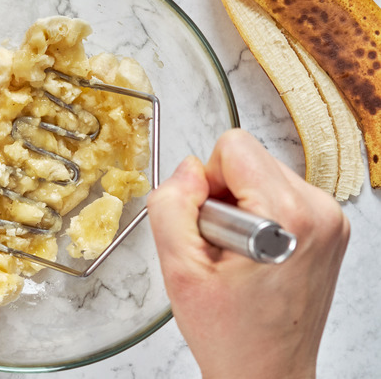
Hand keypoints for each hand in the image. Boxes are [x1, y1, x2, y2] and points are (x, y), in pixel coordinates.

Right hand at [147, 129, 349, 378]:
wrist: (267, 372)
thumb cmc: (231, 334)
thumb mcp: (178, 269)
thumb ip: (172, 205)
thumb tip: (187, 169)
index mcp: (289, 216)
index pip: (234, 146)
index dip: (206, 183)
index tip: (209, 227)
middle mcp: (320, 211)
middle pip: (249, 158)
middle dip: (222, 196)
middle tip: (220, 248)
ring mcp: (331, 219)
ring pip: (261, 174)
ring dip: (239, 207)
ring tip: (237, 256)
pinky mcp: (330, 227)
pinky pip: (277, 193)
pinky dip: (257, 216)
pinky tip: (253, 256)